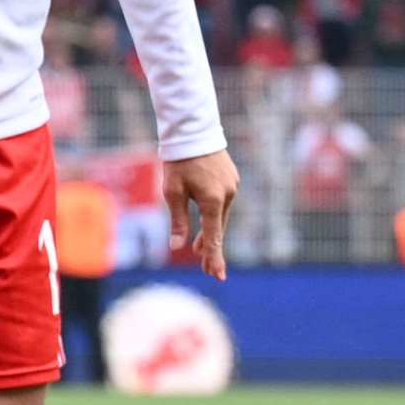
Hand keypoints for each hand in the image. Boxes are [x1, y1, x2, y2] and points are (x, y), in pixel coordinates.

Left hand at [161, 150, 237, 276]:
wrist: (193, 129)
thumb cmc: (178, 160)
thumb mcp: (173, 192)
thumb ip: (178, 220)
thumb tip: (178, 247)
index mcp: (212, 199)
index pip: (213, 236)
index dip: (214, 257)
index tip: (218, 275)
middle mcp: (227, 193)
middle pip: (219, 228)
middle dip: (211, 249)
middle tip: (207, 271)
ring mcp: (232, 185)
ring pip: (221, 216)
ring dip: (211, 232)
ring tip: (199, 251)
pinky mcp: (231, 178)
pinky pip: (223, 203)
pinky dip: (215, 216)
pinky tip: (207, 223)